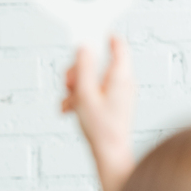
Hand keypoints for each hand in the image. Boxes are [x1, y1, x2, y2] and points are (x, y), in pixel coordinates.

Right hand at [61, 36, 135, 190]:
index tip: (85, 38)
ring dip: (76, 87)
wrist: (110, 153)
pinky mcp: (113, 104)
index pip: (116, 44)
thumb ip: (84, 68)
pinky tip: (71, 110)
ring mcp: (119, 93)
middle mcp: (123, 81)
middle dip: (79, 70)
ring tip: (68, 102)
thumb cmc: (101, 128)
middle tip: (68, 83)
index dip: (100, 37)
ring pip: (94, 78)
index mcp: (120, 75)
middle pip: (99, 62)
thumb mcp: (85, 94)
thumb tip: (83, 47)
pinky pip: (95, 92)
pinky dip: (81, 98)